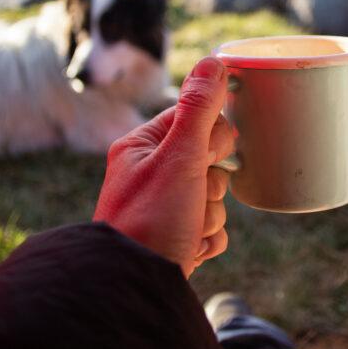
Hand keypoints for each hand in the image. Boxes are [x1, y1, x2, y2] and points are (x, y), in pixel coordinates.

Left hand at [94, 57, 233, 276]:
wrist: (134, 288)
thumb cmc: (150, 220)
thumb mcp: (178, 157)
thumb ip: (199, 108)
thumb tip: (213, 60)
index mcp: (140, 148)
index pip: (192, 120)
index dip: (211, 137)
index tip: (210, 153)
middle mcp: (148, 175)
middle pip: (208, 159)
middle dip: (211, 181)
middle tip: (194, 193)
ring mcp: (161, 209)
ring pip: (212, 195)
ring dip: (210, 213)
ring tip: (187, 228)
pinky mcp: (174, 239)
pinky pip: (209, 228)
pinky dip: (207, 239)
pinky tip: (190, 248)